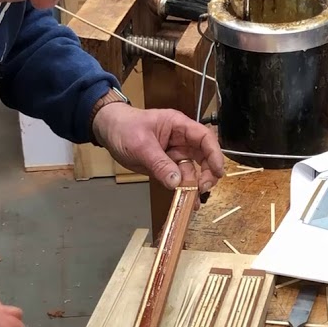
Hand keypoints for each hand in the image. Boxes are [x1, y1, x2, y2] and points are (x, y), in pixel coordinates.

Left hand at [92, 104, 225, 193]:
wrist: (108, 131)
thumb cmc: (124, 128)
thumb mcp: (140, 144)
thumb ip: (159, 163)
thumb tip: (177, 182)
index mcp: (178, 125)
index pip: (204, 138)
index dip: (215, 154)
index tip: (218, 172)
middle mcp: (181, 140)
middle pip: (204, 156)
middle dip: (208, 173)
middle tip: (203, 189)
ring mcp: (175, 154)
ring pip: (194, 170)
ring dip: (196, 185)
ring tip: (194, 200)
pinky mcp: (167, 166)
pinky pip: (180, 179)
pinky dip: (184, 190)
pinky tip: (187, 201)